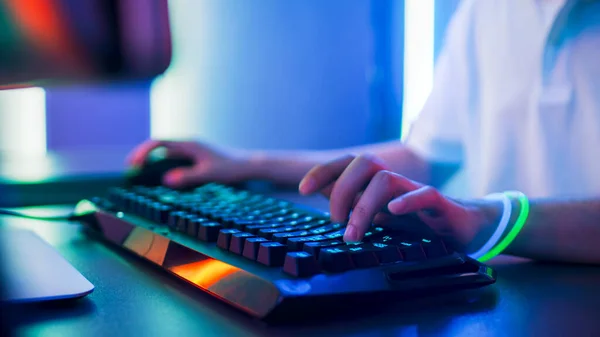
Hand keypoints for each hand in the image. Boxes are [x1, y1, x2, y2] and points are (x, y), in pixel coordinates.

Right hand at [127, 139, 249, 187]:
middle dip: (143, 156)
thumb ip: (188, 177)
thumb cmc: (231, 168)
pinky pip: (174, 161)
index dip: (143, 152)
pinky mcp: (196, 159)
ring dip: (152, 163)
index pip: (159, 143)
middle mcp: (189, 145)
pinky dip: (164, 168)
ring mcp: (192, 152)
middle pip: (159, 147)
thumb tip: (166, 181)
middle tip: (130, 170)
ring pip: (166, 155)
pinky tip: (160, 180)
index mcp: (190, 144)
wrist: (249, 166)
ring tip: (139, 175)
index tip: (134, 164)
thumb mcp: (209, 174)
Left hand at [299, 154, 498, 250]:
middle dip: (342, 190)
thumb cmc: (414, 218)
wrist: (460, 226)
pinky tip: (393, 212)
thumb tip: (323, 193)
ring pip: (386, 179)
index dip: (323, 171)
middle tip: (335, 221)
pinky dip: (407, 200)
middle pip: (364, 162)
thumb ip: (352, 200)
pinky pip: (424, 194)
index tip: (303, 190)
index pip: (347, 163)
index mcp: (377, 179)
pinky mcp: (438, 203)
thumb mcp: (377, 212)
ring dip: (364, 207)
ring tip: (354, 235)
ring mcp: (415, 189)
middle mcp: (394, 178)